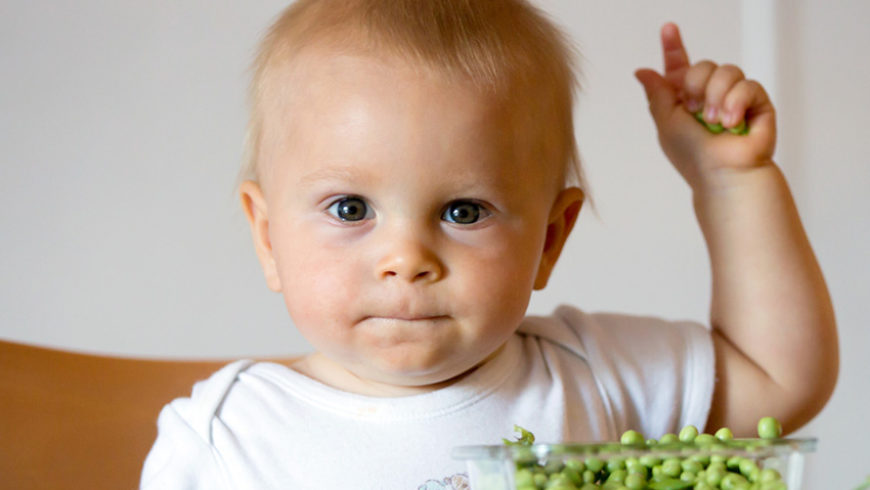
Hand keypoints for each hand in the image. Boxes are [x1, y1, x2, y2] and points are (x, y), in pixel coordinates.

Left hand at [635, 23, 776, 189]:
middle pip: (703, 65)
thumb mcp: (666, 122)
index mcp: (685, 99)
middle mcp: (710, 95)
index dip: (674, 47)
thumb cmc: (693, 156)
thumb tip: (642, 71)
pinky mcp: (757, 102)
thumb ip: (657, 93)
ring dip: (716, 96)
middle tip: (695, 110)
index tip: (668, 28)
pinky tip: (732, 123)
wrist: (721, 173)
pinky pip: (748, 84)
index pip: (680, 67)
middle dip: (696, 85)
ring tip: (715, 122)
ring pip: (726, 70)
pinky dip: (736, 103)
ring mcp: (735, 97)